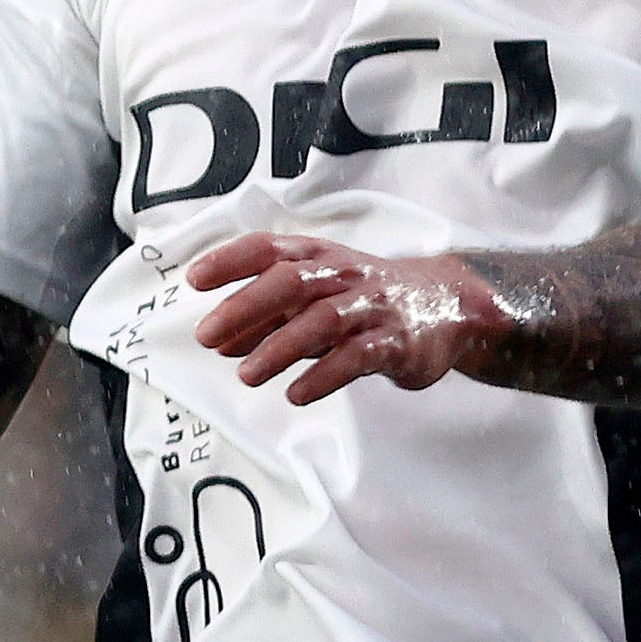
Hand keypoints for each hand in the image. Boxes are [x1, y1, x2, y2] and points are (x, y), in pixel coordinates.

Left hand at [188, 234, 500, 403]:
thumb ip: (270, 317)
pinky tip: (297, 394)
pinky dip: (324, 375)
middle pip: (291, 281)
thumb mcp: (318, 296)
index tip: (193, 280)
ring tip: (247, 376)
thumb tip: (219, 341)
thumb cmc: (365, 299)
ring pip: (322, 320)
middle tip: (207, 337)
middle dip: (245, 307)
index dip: (231, 260)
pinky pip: (357, 356)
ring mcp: (372, 306)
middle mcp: (344, 274)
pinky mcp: (395, 341)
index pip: (269, 248)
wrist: (447, 306)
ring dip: (280, 347)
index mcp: (320, 255)